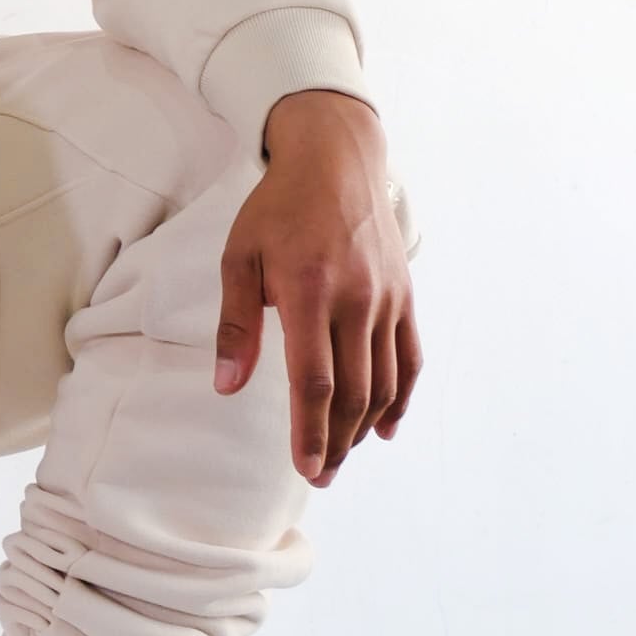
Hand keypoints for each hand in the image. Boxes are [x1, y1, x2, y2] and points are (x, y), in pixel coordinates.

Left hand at [214, 88, 417, 487]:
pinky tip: (385, 428)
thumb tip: (227, 386)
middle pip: (354, 392)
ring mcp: (387, 299)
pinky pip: (409, 358)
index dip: (311, 432)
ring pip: (384, 382)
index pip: (315, 381)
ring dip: (364, 427)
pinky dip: (401, 398)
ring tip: (341, 455)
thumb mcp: (240, 257)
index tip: (306, 469)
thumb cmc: (278, 208)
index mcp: (309, 291)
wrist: (337, 160)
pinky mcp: (404, 296)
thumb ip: (235, 325)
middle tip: (320, 475)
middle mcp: (356, 299)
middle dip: (336, 442)